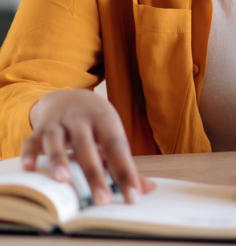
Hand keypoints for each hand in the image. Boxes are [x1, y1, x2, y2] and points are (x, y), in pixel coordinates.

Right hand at [23, 89, 154, 204]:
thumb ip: (124, 163)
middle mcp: (81, 119)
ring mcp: (58, 123)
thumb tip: (145, 189)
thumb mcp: (112, 135)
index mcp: (105, 120)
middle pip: (87, 145)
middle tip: (103, 200)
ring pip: (57, 140)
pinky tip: (29, 169)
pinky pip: (32, 140)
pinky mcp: (39, 129)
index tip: (133, 196)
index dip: (126, 172)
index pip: (117, 147)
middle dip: (94, 173)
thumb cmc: (96, 123)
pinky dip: (29, 154)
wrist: (69, 96)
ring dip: (59, 159)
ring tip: (63, 180)